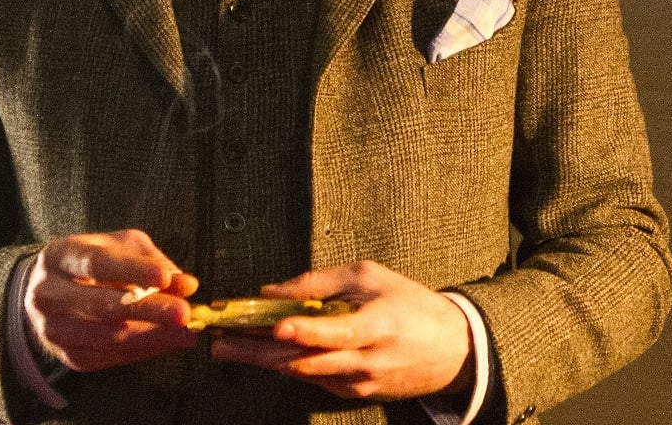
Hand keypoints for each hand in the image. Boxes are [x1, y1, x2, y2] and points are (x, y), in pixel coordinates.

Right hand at [23, 228, 199, 371]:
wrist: (48, 292)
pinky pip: (109, 357)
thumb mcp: (118, 246)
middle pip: (103, 306)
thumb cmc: (92, 262)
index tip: (165, 277)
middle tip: (184, 313)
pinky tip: (169, 343)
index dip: (133, 271)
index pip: (98, 264)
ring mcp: (54, 329)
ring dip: (152, 336)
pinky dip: (143, 350)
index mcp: (61, 257)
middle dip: (148, 310)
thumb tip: (186, 284)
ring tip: (186, 333)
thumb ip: (151, 261)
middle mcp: (50, 294)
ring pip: (108, 337)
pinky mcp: (67, 355)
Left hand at [207, 260, 471, 400]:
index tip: (276, 325)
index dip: (306, 330)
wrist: (452, 350)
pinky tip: (262, 354)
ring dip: (262, 360)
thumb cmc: (410, 303)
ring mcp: (359, 383)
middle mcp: (366, 361)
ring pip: (302, 373)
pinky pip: (314, 379)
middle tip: (219, 342)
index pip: (336, 332)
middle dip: (258, 350)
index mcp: (377, 326)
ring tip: (226, 348)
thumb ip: (322, 283)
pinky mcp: (355, 394)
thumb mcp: (372, 277)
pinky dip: (288, 365)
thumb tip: (272, 291)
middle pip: (305, 359)